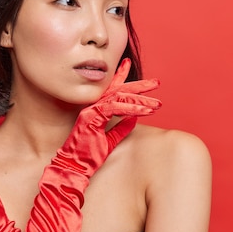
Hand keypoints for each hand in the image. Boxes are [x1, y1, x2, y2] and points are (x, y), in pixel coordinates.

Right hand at [53, 58, 160, 177]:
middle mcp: (92, 107)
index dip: (121, 76)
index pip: (111, 90)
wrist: (74, 167)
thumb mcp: (110, 140)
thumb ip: (121, 128)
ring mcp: (90, 111)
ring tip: (157, 104)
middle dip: (139, 86)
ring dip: (140, 100)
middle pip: (118, 90)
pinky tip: (146, 112)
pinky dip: (132, 109)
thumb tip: (134, 118)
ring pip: (118, 98)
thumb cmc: (89, 156)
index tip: (130, 64)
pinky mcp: (91, 118)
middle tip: (157, 82)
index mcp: (96, 110)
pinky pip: (114, 108)